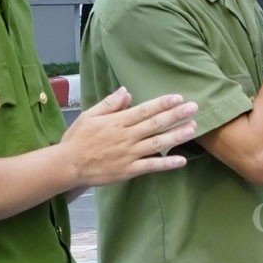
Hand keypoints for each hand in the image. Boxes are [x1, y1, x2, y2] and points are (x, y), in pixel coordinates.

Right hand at [60, 87, 197, 186]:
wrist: (68, 165)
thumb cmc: (78, 138)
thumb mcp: (90, 115)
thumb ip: (110, 104)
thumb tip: (126, 92)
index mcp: (118, 121)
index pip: (145, 109)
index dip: (163, 103)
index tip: (178, 98)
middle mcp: (127, 136)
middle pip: (155, 124)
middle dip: (176, 115)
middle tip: (194, 108)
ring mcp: (129, 154)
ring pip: (157, 143)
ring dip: (177, 135)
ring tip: (193, 128)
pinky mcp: (129, 170)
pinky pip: (151, 166)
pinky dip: (167, 163)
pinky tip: (181, 160)